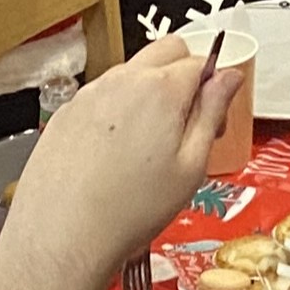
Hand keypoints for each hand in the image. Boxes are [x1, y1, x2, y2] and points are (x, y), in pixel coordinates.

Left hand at [0, 37, 251, 289]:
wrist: (62, 236)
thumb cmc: (127, 211)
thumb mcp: (190, 167)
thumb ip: (212, 113)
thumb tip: (227, 78)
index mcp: (160, 89)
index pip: (200, 61)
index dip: (214, 87)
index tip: (214, 116)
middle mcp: (121, 81)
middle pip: (165, 52)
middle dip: (183, 75)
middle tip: (187, 123)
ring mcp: (89, 94)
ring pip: (131, 74)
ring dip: (149, 94)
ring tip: (148, 149)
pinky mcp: (65, 113)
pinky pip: (102, 97)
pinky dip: (117, 112)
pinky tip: (116, 156)